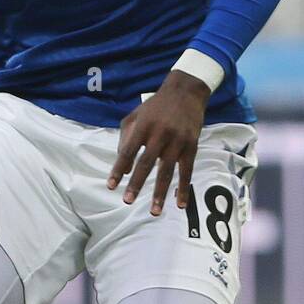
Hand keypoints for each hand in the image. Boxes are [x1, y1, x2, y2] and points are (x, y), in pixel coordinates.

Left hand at [107, 70, 209, 214]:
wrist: (186, 92)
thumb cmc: (155, 106)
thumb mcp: (135, 116)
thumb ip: (125, 140)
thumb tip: (122, 170)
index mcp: (143, 126)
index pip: (128, 151)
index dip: (118, 169)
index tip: (111, 186)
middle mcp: (160, 134)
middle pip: (146, 163)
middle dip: (136, 183)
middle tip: (127, 201)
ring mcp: (177, 140)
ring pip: (167, 171)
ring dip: (160, 192)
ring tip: (154, 212)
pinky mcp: (192, 146)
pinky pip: (187, 171)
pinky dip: (183, 189)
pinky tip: (179, 204)